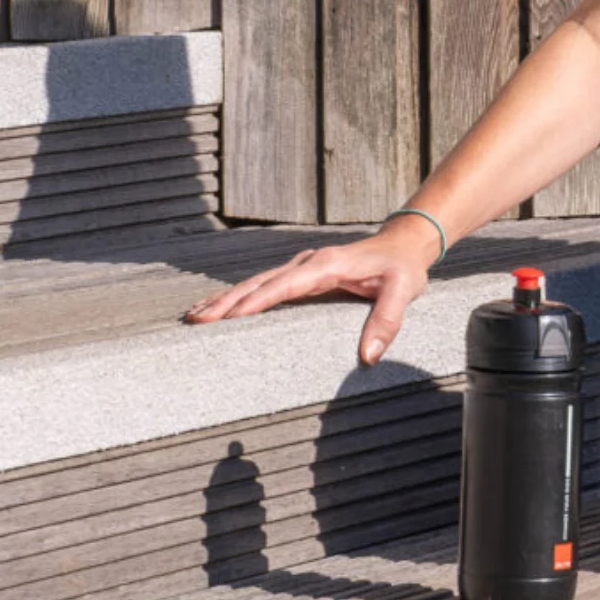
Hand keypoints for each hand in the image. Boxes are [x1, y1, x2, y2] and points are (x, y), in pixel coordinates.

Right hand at [182, 225, 437, 365]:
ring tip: (195, 316)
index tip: (228, 317)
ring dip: (226, 299)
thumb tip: (368, 356)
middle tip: (196, 321)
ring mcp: (302, 267)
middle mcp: (308, 263)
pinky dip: (240, 296)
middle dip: (226, 302)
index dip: (255, 302)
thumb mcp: (403, 291)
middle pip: (259, 283)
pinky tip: (221, 307)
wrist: (404, 243)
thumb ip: (387, 321)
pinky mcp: (301, 274)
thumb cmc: (402, 268)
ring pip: (255, 283)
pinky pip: (264, 285)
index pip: (283, 286)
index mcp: (326, 265)